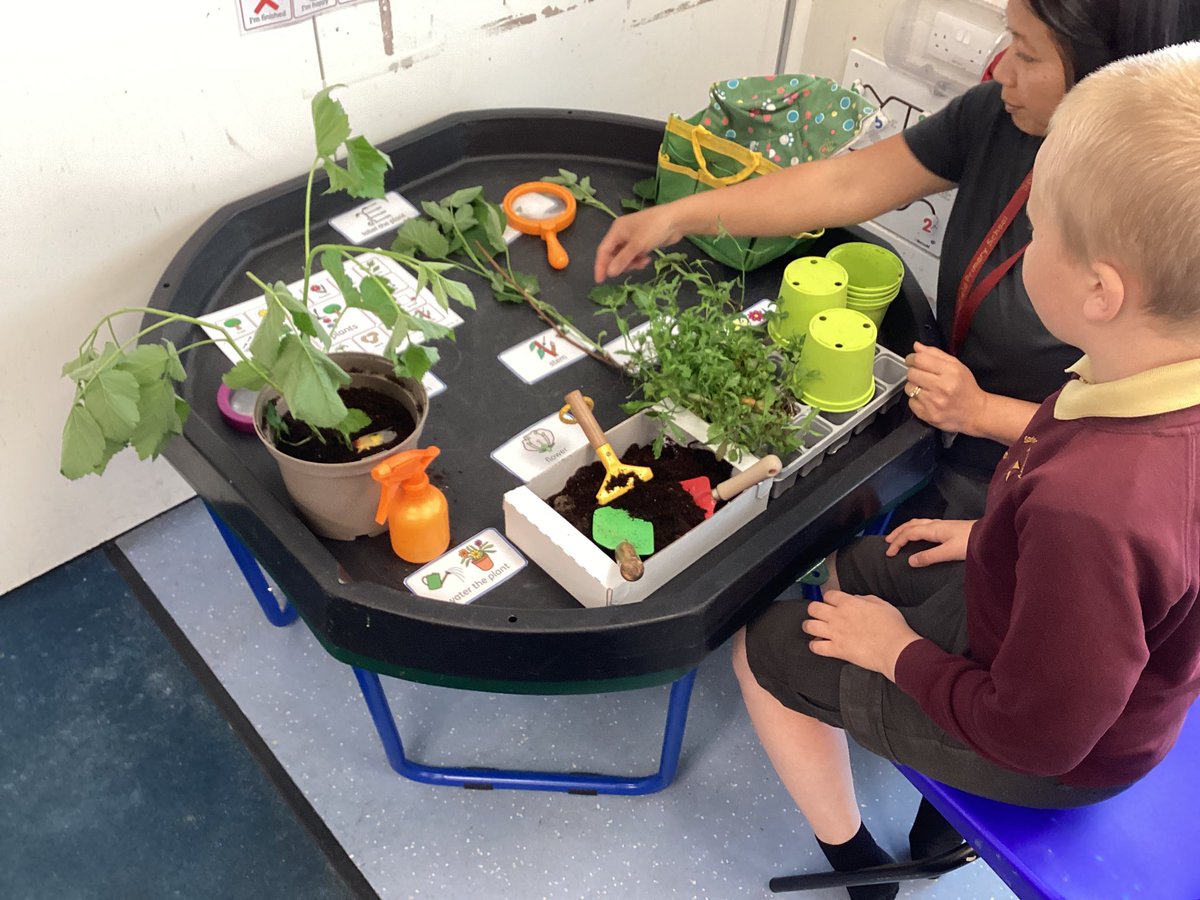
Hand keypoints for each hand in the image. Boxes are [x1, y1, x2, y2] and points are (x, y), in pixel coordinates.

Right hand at [593, 206, 682, 281]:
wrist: (676, 220)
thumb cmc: (654, 229)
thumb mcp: (637, 245)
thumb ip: (622, 260)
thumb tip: (609, 273)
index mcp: (616, 230)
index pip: (603, 250)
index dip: (600, 266)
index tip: (600, 281)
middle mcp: (622, 233)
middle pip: (613, 254)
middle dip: (620, 264)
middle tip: (630, 270)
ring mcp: (632, 238)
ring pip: (625, 257)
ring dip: (631, 263)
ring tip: (642, 263)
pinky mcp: (642, 242)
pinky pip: (634, 255)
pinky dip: (639, 260)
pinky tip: (647, 259)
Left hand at [804, 590, 920, 681]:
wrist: (896, 649)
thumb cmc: (893, 627)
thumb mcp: (881, 604)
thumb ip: (865, 599)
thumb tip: (856, 599)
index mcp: (849, 603)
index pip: (828, 595)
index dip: (829, 599)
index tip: (831, 603)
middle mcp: (838, 616)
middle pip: (813, 608)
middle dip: (814, 610)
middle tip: (820, 615)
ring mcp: (835, 633)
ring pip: (809, 626)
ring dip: (810, 626)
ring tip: (815, 629)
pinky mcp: (836, 650)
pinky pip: (816, 647)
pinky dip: (815, 646)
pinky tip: (819, 645)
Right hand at [884, 518, 974, 566]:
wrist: (991, 535)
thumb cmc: (971, 543)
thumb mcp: (949, 552)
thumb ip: (929, 557)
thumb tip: (910, 561)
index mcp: (933, 529)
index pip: (909, 533)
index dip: (897, 542)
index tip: (889, 554)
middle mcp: (935, 524)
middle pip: (911, 525)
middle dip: (897, 533)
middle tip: (887, 542)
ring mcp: (942, 524)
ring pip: (917, 523)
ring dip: (905, 529)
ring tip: (898, 535)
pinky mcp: (948, 527)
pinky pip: (924, 525)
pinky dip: (915, 528)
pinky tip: (919, 534)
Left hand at [904, 342, 989, 434]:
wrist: (975, 412)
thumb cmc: (966, 388)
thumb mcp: (957, 366)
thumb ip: (935, 354)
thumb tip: (917, 346)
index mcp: (950, 372)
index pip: (919, 360)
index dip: (912, 358)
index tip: (912, 360)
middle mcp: (941, 387)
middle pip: (912, 373)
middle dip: (914, 372)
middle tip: (922, 375)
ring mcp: (934, 403)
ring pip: (909, 388)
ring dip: (915, 386)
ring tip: (927, 388)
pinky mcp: (928, 415)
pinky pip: (911, 402)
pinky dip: (916, 400)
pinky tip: (927, 399)